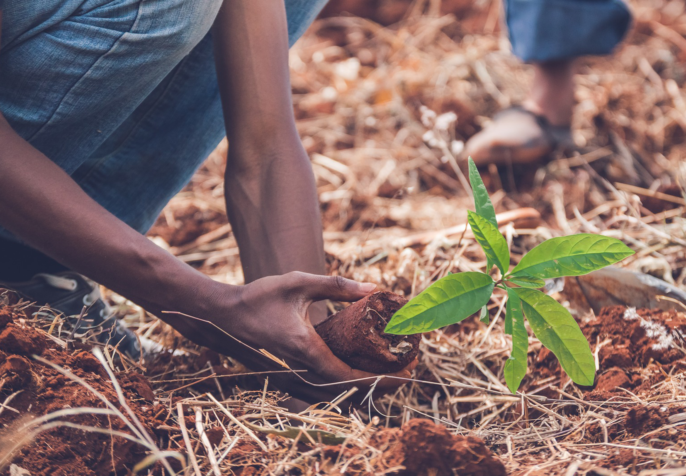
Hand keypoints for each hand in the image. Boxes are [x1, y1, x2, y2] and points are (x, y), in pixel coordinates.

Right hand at [172, 272, 413, 402]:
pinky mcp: (297, 364)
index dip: (380, 378)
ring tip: (394, 370)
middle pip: (349, 388)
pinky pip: (329, 380)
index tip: (405, 372)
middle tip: (409, 370)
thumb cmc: (260, 296)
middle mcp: (304, 365)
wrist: (227, 312)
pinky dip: (351, 378)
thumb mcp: (300, 283)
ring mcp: (299, 367)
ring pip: (339, 388)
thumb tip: (374, 289)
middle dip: (382, 383)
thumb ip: (337, 286)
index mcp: (307, 348)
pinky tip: (365, 366)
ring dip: (368, 383)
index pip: (349, 376)